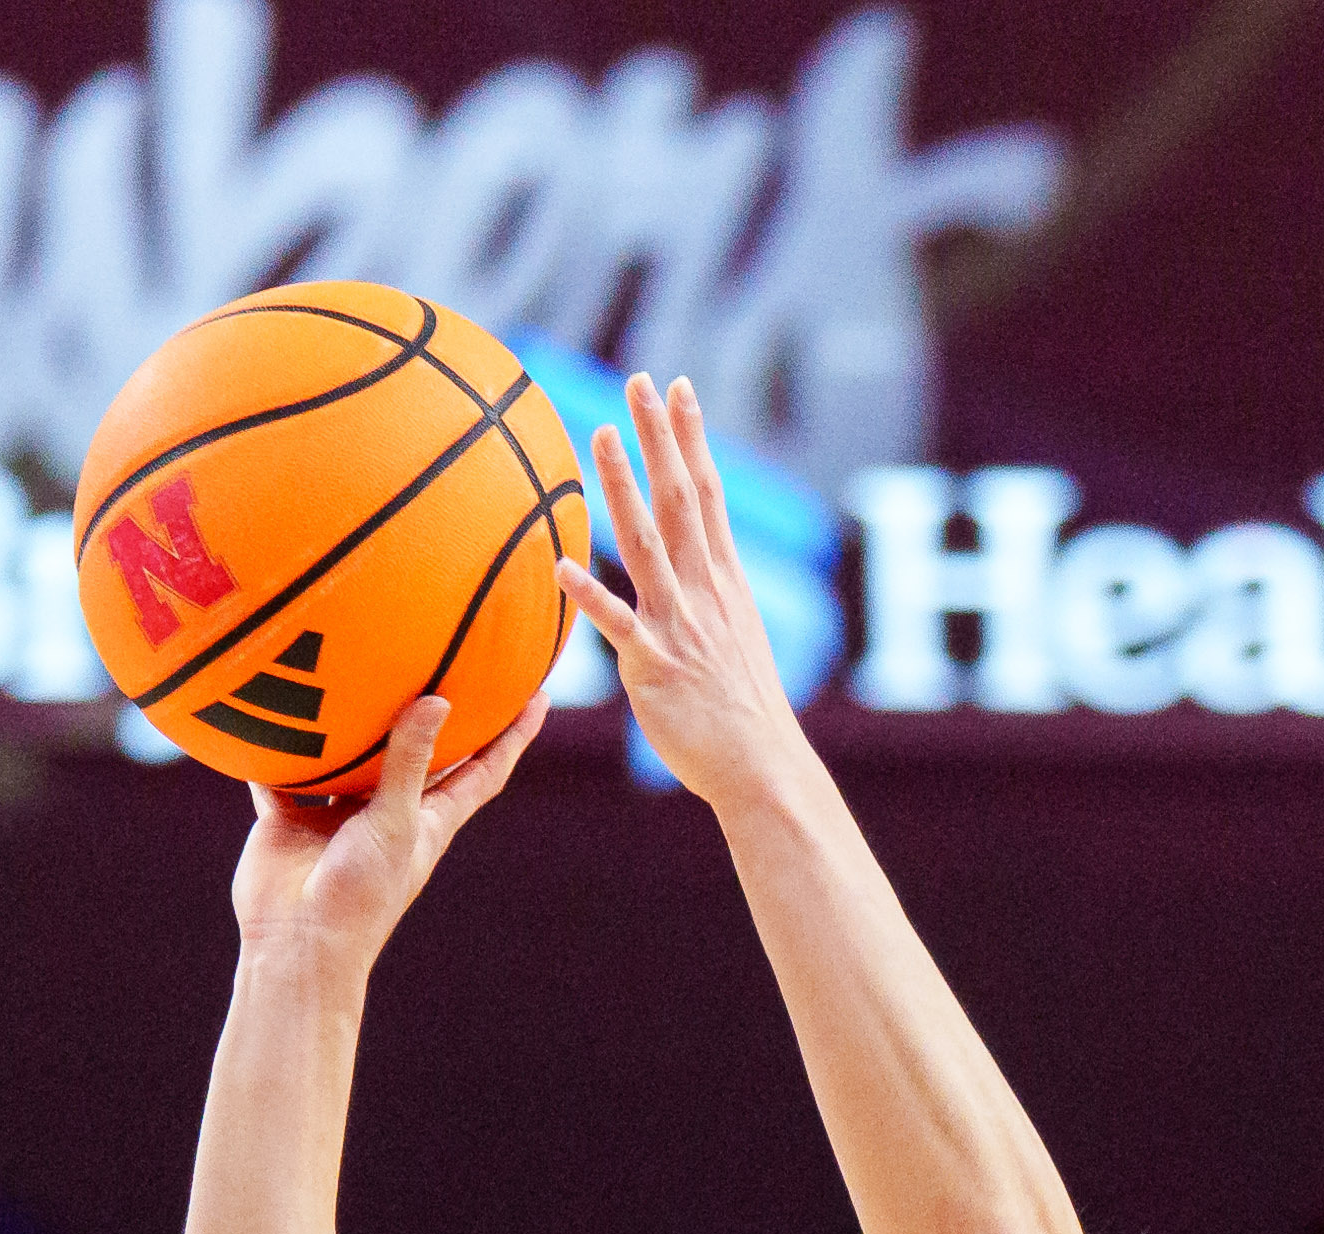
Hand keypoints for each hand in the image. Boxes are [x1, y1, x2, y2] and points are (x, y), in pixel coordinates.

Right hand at [229, 691, 548, 961]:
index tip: (540, 694)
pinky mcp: (292, 820)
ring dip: (353, 724)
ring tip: (360, 669)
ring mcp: (338, 816)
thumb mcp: (395, 824)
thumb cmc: (360, 896)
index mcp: (429, 820)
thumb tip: (437, 699)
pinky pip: (284, 776)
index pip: (483, 771)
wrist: (296, 943)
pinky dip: (276, 752)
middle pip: (419, 754)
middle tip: (450, 660)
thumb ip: (409, 762)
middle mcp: (387, 813)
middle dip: (435, 714)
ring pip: (350, 758)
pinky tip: (270, 711)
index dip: (513, 736)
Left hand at [559, 373, 818, 817]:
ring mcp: (680, 624)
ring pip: (647, 541)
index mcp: (723, 580)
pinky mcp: (653, 665)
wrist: (761, 763)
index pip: (707, 492)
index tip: (677, 388)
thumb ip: (705, 601)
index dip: (691, 437)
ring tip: (599, 435)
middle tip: (639, 380)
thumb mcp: (731, 639)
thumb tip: (691, 577)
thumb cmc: (741, 711)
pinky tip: (562, 564)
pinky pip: (617, 624)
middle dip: (660, 437)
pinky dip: (590, 594)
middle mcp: (705, 590)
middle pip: (681, 497)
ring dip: (623, 486)